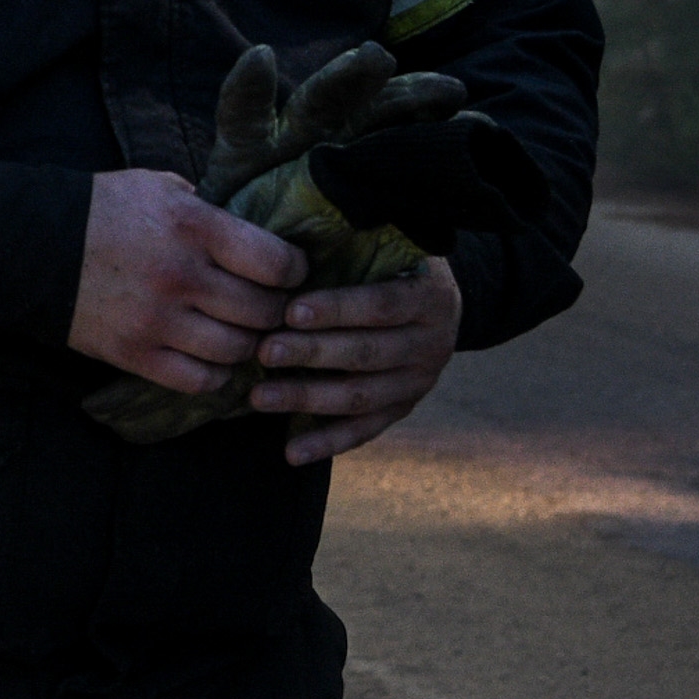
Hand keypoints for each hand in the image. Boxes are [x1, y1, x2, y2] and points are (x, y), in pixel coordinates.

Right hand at [67, 168, 305, 394]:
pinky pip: (199, 380)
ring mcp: (157, 320)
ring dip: (248, 343)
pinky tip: (213, 356)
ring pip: (237, 349)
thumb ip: (208, 207)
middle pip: (263, 311)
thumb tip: (252, 230)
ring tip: (242, 330)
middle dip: (277, 310)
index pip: (275, 262)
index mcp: (192, 225)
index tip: (290, 271)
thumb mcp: (158, 186)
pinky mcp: (135, 353)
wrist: (32, 245)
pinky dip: (216, 373)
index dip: (294, 270)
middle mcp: (180, 275)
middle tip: (271, 304)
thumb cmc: (102, 210)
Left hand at [258, 260, 463, 463]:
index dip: (337, 309)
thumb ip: (355, 247)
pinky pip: (363, 431)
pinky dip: (326, 443)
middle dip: (311, 354)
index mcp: (430, 297)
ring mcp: (418, 383)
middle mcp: (431, 344)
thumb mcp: (391, 248)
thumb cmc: (393, 265)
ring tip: (258, 398)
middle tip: (263, 351)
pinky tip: (291, 453)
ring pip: (359, 397)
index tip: (290, 311)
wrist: (439, 304)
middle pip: (366, 354)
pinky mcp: (402, 410)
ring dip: (306, 399)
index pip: (381, 305)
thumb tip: (293, 245)